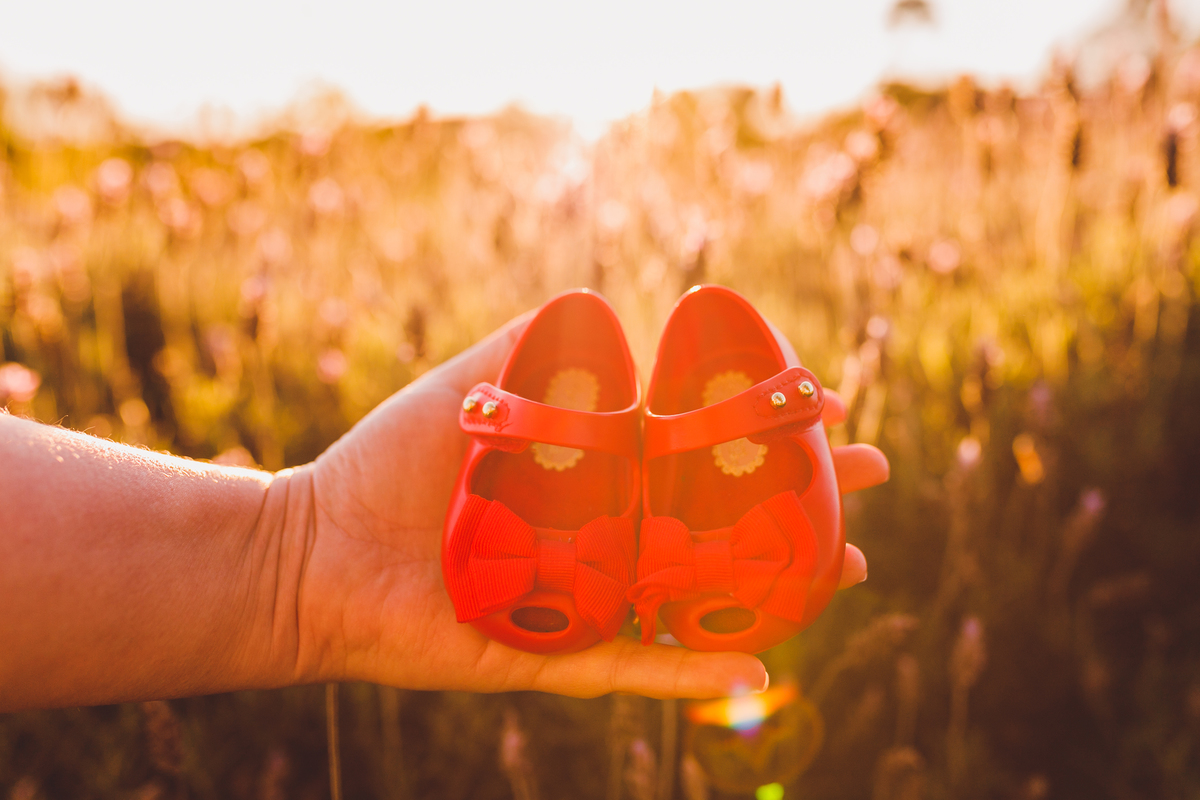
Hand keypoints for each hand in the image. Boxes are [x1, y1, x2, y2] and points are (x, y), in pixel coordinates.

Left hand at [285, 316, 887, 698]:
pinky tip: (757, 666)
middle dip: (798, 505)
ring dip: (777, 590)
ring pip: (698, 601)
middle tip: (869, 488)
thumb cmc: (386, 467)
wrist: (312, 554)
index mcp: (589, 481)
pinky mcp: (551, 654)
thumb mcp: (465, 389)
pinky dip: (691, 670)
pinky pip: (632, 665)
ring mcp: (584, 599)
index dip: (758, 433)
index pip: (695, 455)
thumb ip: (526, 347)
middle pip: (719, 526)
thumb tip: (602, 306)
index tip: (821, 407)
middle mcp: (601, 540)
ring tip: (849, 571)